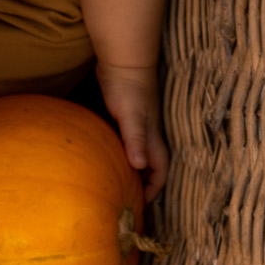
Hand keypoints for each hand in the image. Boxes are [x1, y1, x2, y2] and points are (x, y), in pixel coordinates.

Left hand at [96, 62, 168, 200]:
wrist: (123, 60)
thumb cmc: (128, 88)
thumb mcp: (131, 115)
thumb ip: (135, 139)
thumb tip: (140, 166)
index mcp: (152, 137)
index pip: (160, 170)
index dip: (154, 188)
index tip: (141, 204)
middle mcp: (147, 134)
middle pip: (150, 165)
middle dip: (144, 184)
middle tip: (128, 200)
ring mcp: (137, 125)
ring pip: (137, 154)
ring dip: (131, 170)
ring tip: (116, 185)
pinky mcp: (125, 117)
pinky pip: (125, 143)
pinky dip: (119, 154)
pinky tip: (105, 157)